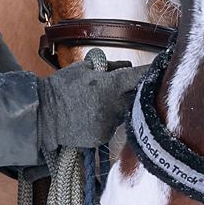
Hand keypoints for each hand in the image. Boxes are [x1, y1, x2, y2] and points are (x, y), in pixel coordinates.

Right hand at [36, 53, 150, 153]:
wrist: (42, 115)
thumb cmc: (61, 87)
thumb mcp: (83, 68)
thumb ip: (108, 67)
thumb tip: (127, 66)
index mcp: (110, 86)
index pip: (139, 76)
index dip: (151, 71)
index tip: (161, 67)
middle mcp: (114, 107)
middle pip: (136, 96)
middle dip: (135, 90)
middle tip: (129, 84)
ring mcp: (109, 124)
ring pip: (125, 112)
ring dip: (121, 105)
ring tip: (102, 100)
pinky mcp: (103, 137)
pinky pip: (114, 125)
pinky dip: (110, 119)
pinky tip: (95, 114)